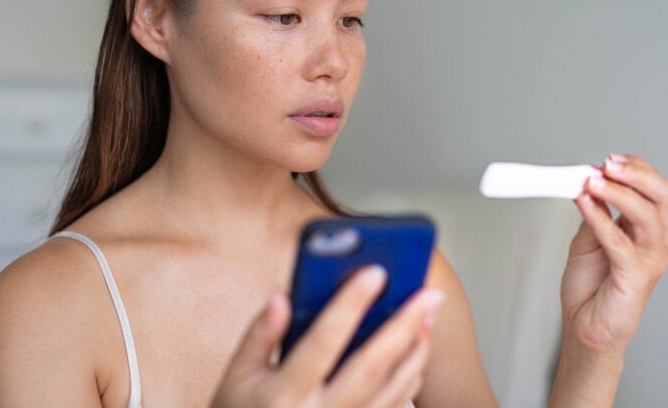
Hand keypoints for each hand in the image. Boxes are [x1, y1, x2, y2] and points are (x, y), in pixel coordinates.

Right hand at [211, 266, 443, 407]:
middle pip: (370, 365)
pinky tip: (418, 351)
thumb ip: (259, 335)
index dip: (349, 305)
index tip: (375, 272)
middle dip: (404, 325)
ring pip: (392, 390)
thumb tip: (282, 295)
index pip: (322, 342)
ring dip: (415, 350)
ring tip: (429, 315)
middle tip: (431, 292)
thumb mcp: (237, 377)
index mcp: (283, 395)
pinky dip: (410, 379)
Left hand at [561, 154, 667, 357]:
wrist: (585, 328)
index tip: (607, 159)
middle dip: (637, 175)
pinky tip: (584, 205)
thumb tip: (587, 182)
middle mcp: (655, 242)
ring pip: (647, 216)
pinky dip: (601, 219)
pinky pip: (620, 242)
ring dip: (618, 193)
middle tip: (608, 164)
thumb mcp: (586, 239)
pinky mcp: (635, 277)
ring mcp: (649, 260)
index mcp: (647, 229)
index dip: (635, 169)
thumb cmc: (591, 288)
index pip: (654, 188)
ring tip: (592, 181)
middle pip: (663, 196)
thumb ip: (592, 213)